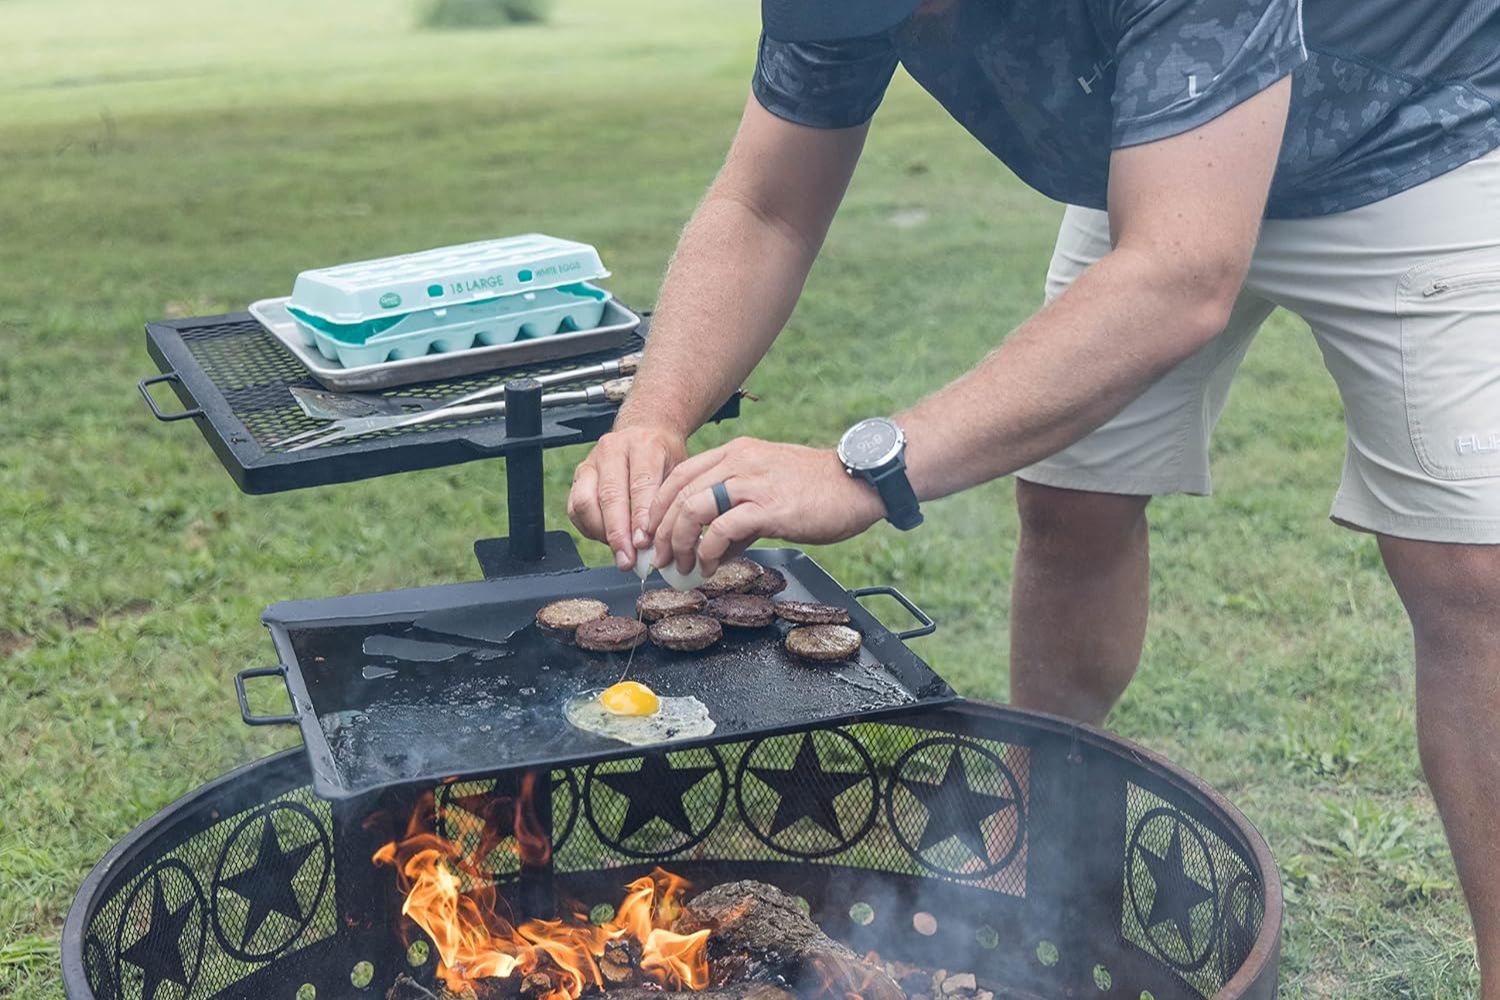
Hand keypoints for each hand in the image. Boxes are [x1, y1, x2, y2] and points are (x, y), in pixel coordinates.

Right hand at [568, 425, 687, 569]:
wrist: (645, 430)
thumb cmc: (664, 456)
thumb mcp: (678, 471)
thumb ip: (668, 503)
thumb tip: (663, 543)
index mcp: (645, 445)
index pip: (640, 484)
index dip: (640, 518)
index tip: (643, 543)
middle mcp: (614, 449)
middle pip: (610, 496)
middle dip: (618, 533)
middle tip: (627, 559)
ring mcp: (592, 460)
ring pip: (586, 502)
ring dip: (601, 534)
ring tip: (618, 552)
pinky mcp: (579, 474)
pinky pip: (575, 508)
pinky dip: (589, 529)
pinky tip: (607, 539)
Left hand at [647, 437, 885, 575]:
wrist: (860, 482)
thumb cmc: (819, 490)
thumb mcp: (770, 494)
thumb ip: (740, 519)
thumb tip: (715, 551)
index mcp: (736, 454)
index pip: (680, 474)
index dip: (658, 506)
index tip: (652, 533)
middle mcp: (739, 462)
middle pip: (678, 492)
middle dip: (661, 530)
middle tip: (658, 557)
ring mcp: (753, 482)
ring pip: (693, 508)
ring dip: (679, 542)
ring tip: (680, 566)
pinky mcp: (769, 507)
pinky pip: (722, 528)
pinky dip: (708, 550)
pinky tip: (708, 566)